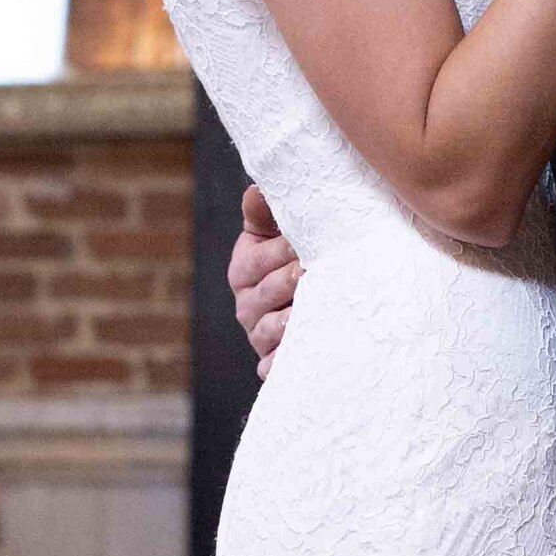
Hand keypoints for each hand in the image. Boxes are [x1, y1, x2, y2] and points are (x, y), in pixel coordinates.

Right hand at [228, 184, 299, 369]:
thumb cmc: (293, 260)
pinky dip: (284, 363)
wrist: (310, 306)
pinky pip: (274, 366)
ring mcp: (259, 335)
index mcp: (243, 270)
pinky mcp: (272, 362)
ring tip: (308, 312)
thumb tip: (256, 190)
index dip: (277, 252)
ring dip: (288, 322)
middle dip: (288, 282)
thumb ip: (265, 214)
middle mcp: (246, 305)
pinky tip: (302, 354)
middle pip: (264, 294)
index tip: (300, 243)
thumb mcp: (276, 235)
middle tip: (312, 272)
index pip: (255, 261)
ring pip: (268, 330)